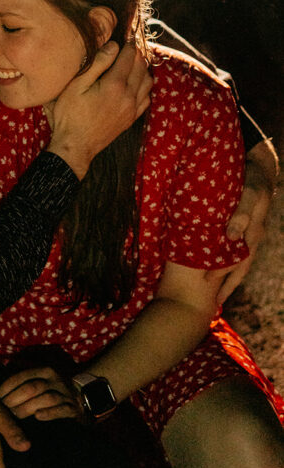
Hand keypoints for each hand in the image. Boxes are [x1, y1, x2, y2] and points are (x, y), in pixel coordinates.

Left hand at [0, 366, 81, 421]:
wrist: (83, 397)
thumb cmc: (52, 390)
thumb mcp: (40, 379)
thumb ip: (23, 379)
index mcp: (44, 370)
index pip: (21, 376)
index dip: (6, 387)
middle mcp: (56, 379)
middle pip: (32, 387)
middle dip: (15, 399)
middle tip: (3, 411)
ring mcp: (66, 393)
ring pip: (46, 398)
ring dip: (28, 407)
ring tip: (15, 417)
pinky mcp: (73, 409)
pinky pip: (62, 410)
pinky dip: (49, 413)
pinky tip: (38, 417)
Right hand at [47, 41, 151, 178]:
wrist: (75, 146)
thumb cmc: (70, 115)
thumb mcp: (76, 86)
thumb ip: (97, 64)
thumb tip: (114, 46)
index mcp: (114, 85)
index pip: (129, 57)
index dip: (128, 44)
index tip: (126, 36)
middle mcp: (128, 96)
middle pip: (141, 67)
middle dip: (137, 54)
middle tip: (129, 46)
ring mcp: (132, 109)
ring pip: (148, 82)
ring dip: (143, 69)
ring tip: (132, 62)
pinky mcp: (131, 118)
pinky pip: (147, 98)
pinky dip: (144, 87)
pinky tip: (135, 84)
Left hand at [218, 139, 278, 302]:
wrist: (261, 165)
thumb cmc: (253, 178)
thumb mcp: (249, 193)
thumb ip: (241, 214)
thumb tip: (231, 238)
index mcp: (254, 233)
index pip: (237, 262)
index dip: (223, 274)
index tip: (207, 285)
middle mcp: (253, 237)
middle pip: (239, 267)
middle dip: (226, 283)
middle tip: (213, 301)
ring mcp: (250, 233)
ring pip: (239, 260)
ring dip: (228, 274)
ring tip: (215, 290)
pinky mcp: (245, 226)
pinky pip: (237, 248)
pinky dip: (227, 258)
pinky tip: (217, 262)